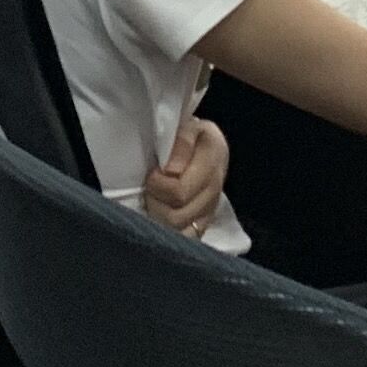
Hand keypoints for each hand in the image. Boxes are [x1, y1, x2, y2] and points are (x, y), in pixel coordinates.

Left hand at [138, 115, 229, 234]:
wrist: (199, 145)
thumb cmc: (185, 135)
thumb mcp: (185, 126)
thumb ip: (180, 143)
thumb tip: (171, 171)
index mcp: (214, 157)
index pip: (180, 191)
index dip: (159, 185)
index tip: (153, 173)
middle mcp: (216, 187)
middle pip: (176, 216)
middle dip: (155, 202)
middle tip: (150, 188)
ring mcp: (210, 209)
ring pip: (177, 232)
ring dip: (158, 217)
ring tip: (156, 199)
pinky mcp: (204, 224)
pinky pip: (184, 240)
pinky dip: (168, 232)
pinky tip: (161, 215)